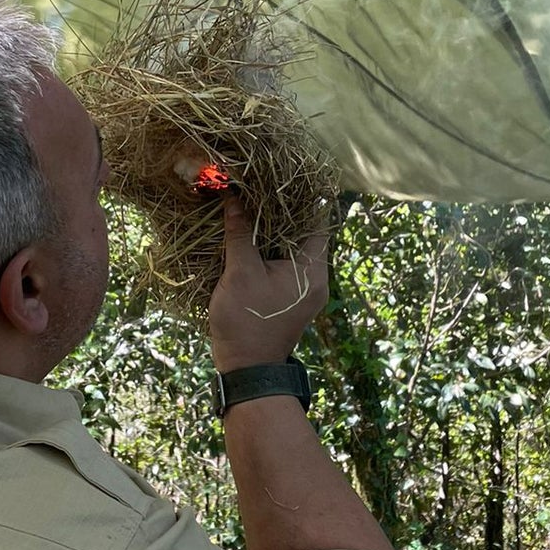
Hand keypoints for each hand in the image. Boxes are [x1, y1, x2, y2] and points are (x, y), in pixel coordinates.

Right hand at [208, 196, 328, 371]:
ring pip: (292, 249)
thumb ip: (239, 233)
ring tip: (250, 208)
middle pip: (304, 234)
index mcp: (312, 270)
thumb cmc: (246, 323)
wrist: (247, 371)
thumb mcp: (240, 273)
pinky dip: (269, 251)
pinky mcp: (291, 299)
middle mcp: (316, 278)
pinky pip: (284, 265)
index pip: (316, 222)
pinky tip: (248, 238)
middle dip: (280, 213)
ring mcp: (304, 290)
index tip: (278, 179)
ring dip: (272, 232)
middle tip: (258, 189)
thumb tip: (233, 196)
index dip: (299, 197)